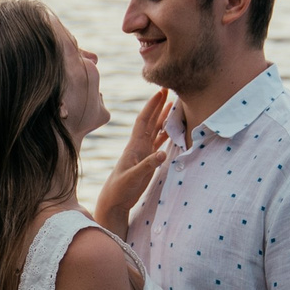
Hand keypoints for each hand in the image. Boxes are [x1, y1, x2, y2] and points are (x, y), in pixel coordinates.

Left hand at [93, 88, 169, 235]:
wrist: (115, 200)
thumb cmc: (120, 188)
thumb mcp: (133, 177)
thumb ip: (147, 165)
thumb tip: (163, 154)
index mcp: (134, 146)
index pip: (144, 120)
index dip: (152, 106)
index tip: (160, 92)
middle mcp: (139, 146)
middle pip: (151, 120)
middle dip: (159, 105)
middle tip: (168, 89)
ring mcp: (144, 152)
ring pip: (156, 130)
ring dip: (164, 117)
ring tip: (174, 105)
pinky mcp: (148, 161)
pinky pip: (159, 143)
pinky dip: (166, 134)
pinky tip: (173, 129)